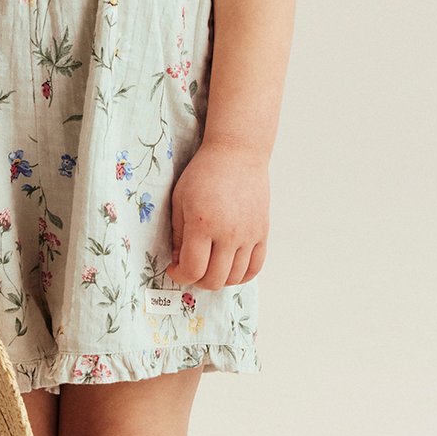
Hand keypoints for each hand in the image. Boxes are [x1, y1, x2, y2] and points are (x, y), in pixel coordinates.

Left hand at [165, 142, 267, 289]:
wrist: (237, 154)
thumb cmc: (203, 173)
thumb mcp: (180, 200)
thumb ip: (178, 235)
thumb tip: (180, 262)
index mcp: (203, 224)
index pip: (193, 269)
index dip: (180, 276)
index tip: (174, 269)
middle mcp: (228, 233)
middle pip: (214, 280)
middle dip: (197, 281)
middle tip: (190, 269)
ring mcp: (249, 235)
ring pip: (235, 277)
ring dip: (218, 279)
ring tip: (209, 267)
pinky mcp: (262, 233)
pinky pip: (255, 267)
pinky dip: (241, 275)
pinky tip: (230, 268)